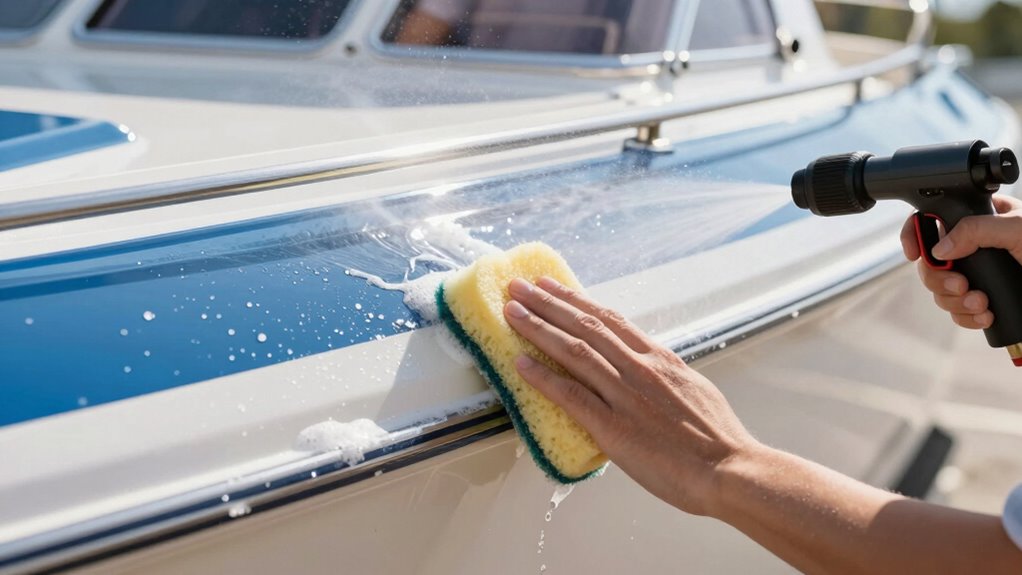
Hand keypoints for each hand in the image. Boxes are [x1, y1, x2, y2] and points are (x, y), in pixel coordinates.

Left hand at [502, 276, 756, 516]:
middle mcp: (639, 368)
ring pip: (573, 351)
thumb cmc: (718, 440)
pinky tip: (520, 363)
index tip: (553, 286)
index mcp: (659, 359)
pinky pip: (571, 395)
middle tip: (519, 286)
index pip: (610, 320)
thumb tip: (651, 371)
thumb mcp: (695, 391)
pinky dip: (543, 376)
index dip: (577, 301)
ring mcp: (625, 395)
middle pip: (585, 325)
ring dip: (537, 328)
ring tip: (511, 311)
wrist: (731, 470)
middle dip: (547, 303)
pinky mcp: (613, 426)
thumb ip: (666, 377)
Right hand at [900, 195, 1021, 328]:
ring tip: (982, 304)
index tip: (914, 253)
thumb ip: (977, 230)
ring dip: (956, 302)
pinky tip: (986, 315)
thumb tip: (940, 248)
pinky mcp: (985, 300)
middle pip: (932, 262)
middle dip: (941, 280)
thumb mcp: (1019, 230)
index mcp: (982, 220)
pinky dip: (967, 317)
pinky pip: (958, 311)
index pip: (934, 220)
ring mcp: (980, 275)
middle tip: (962, 286)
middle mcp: (976, 247)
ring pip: (941, 290)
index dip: (916, 235)